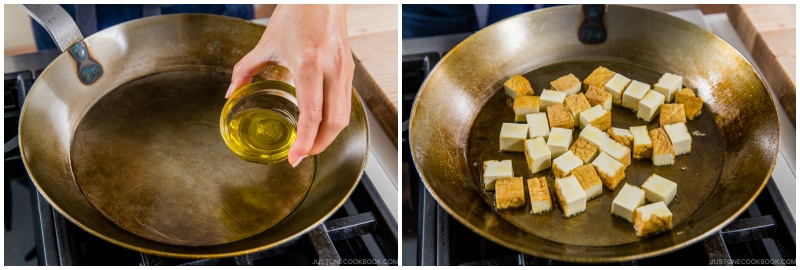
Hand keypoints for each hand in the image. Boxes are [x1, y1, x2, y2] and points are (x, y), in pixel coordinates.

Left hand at [226, 4, 353, 166]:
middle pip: (333, 123)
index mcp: (309, 64)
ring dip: (328, 135)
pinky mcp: (349, 69)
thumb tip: (231, 92)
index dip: (304, 141)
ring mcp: (344, 70)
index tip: (294, 156)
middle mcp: (331, 69)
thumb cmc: (297, 13)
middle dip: (318, 146)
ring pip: (343, 115)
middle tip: (301, 155)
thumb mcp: (266, 43)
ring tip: (310, 144)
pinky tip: (320, 123)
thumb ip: (246, 70)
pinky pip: (345, 102)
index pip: (312, 114)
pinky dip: (334, 119)